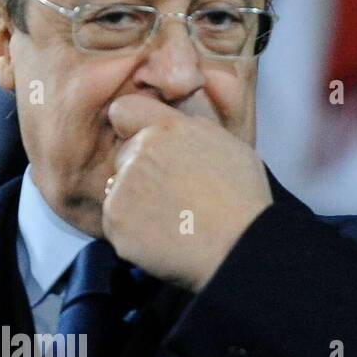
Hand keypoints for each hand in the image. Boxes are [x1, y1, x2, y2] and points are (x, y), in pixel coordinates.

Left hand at [103, 95, 272, 292]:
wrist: (242, 247)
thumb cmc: (242, 201)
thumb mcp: (226, 146)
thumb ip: (188, 130)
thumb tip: (168, 123)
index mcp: (169, 129)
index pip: (124, 109)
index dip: (131, 128)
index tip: (143, 145)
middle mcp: (141, 151)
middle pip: (122, 157)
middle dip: (137, 173)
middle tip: (171, 197)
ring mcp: (124, 185)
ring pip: (116, 190)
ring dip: (134, 204)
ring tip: (173, 221)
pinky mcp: (115, 219)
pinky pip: (115, 223)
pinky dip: (132, 233)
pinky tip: (163, 238)